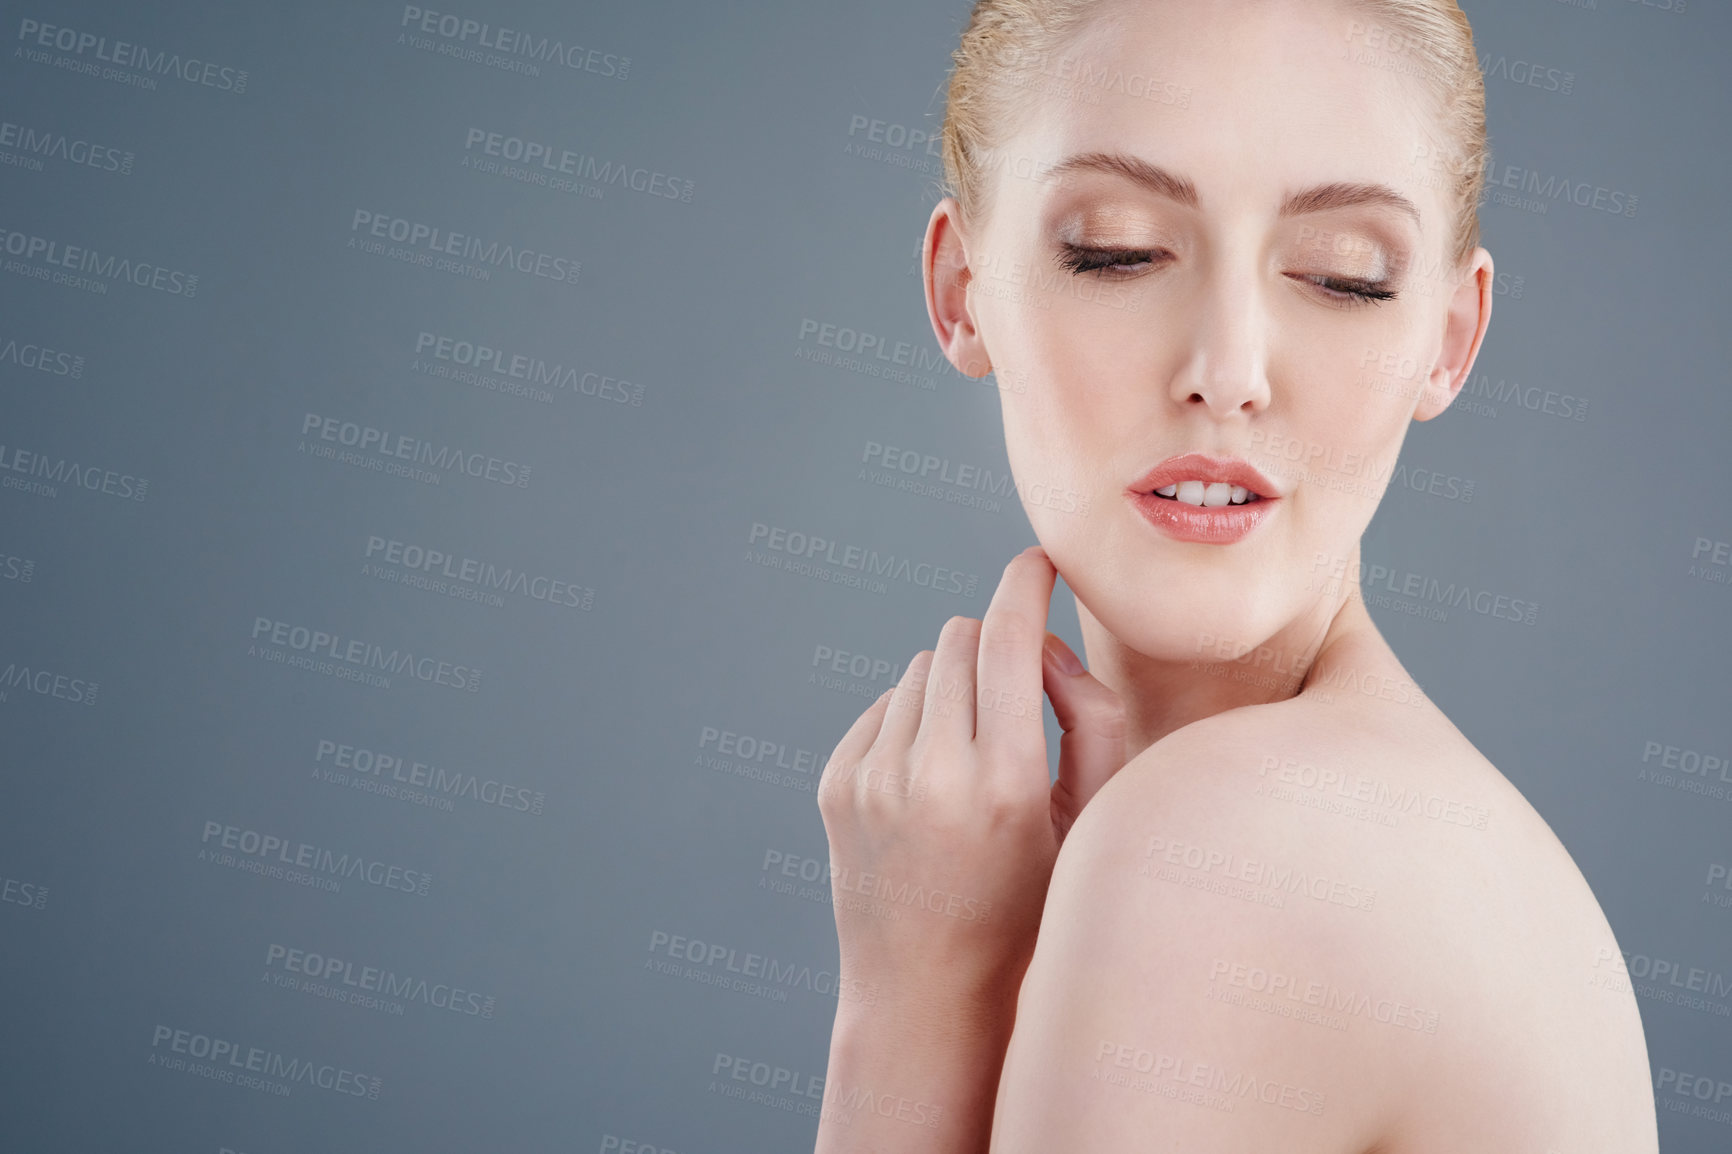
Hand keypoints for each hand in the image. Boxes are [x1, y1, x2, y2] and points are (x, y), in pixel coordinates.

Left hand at [815, 545, 1128, 1020]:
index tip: (1041, 562)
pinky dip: (913, 721)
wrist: (929, 991)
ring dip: (952, 686)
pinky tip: (932, 783)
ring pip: (918, 669)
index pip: (1009, 637)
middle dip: (992, 644)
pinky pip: (882, 707)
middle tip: (1016, 695)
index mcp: (1007, 785)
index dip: (1027, 583)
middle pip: (958, 639)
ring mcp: (872, 780)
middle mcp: (931, 776)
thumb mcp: (1088, 824)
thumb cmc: (1029, 909)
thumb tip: (1042, 642)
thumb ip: (1088, 718)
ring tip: (974, 757)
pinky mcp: (835, 786)